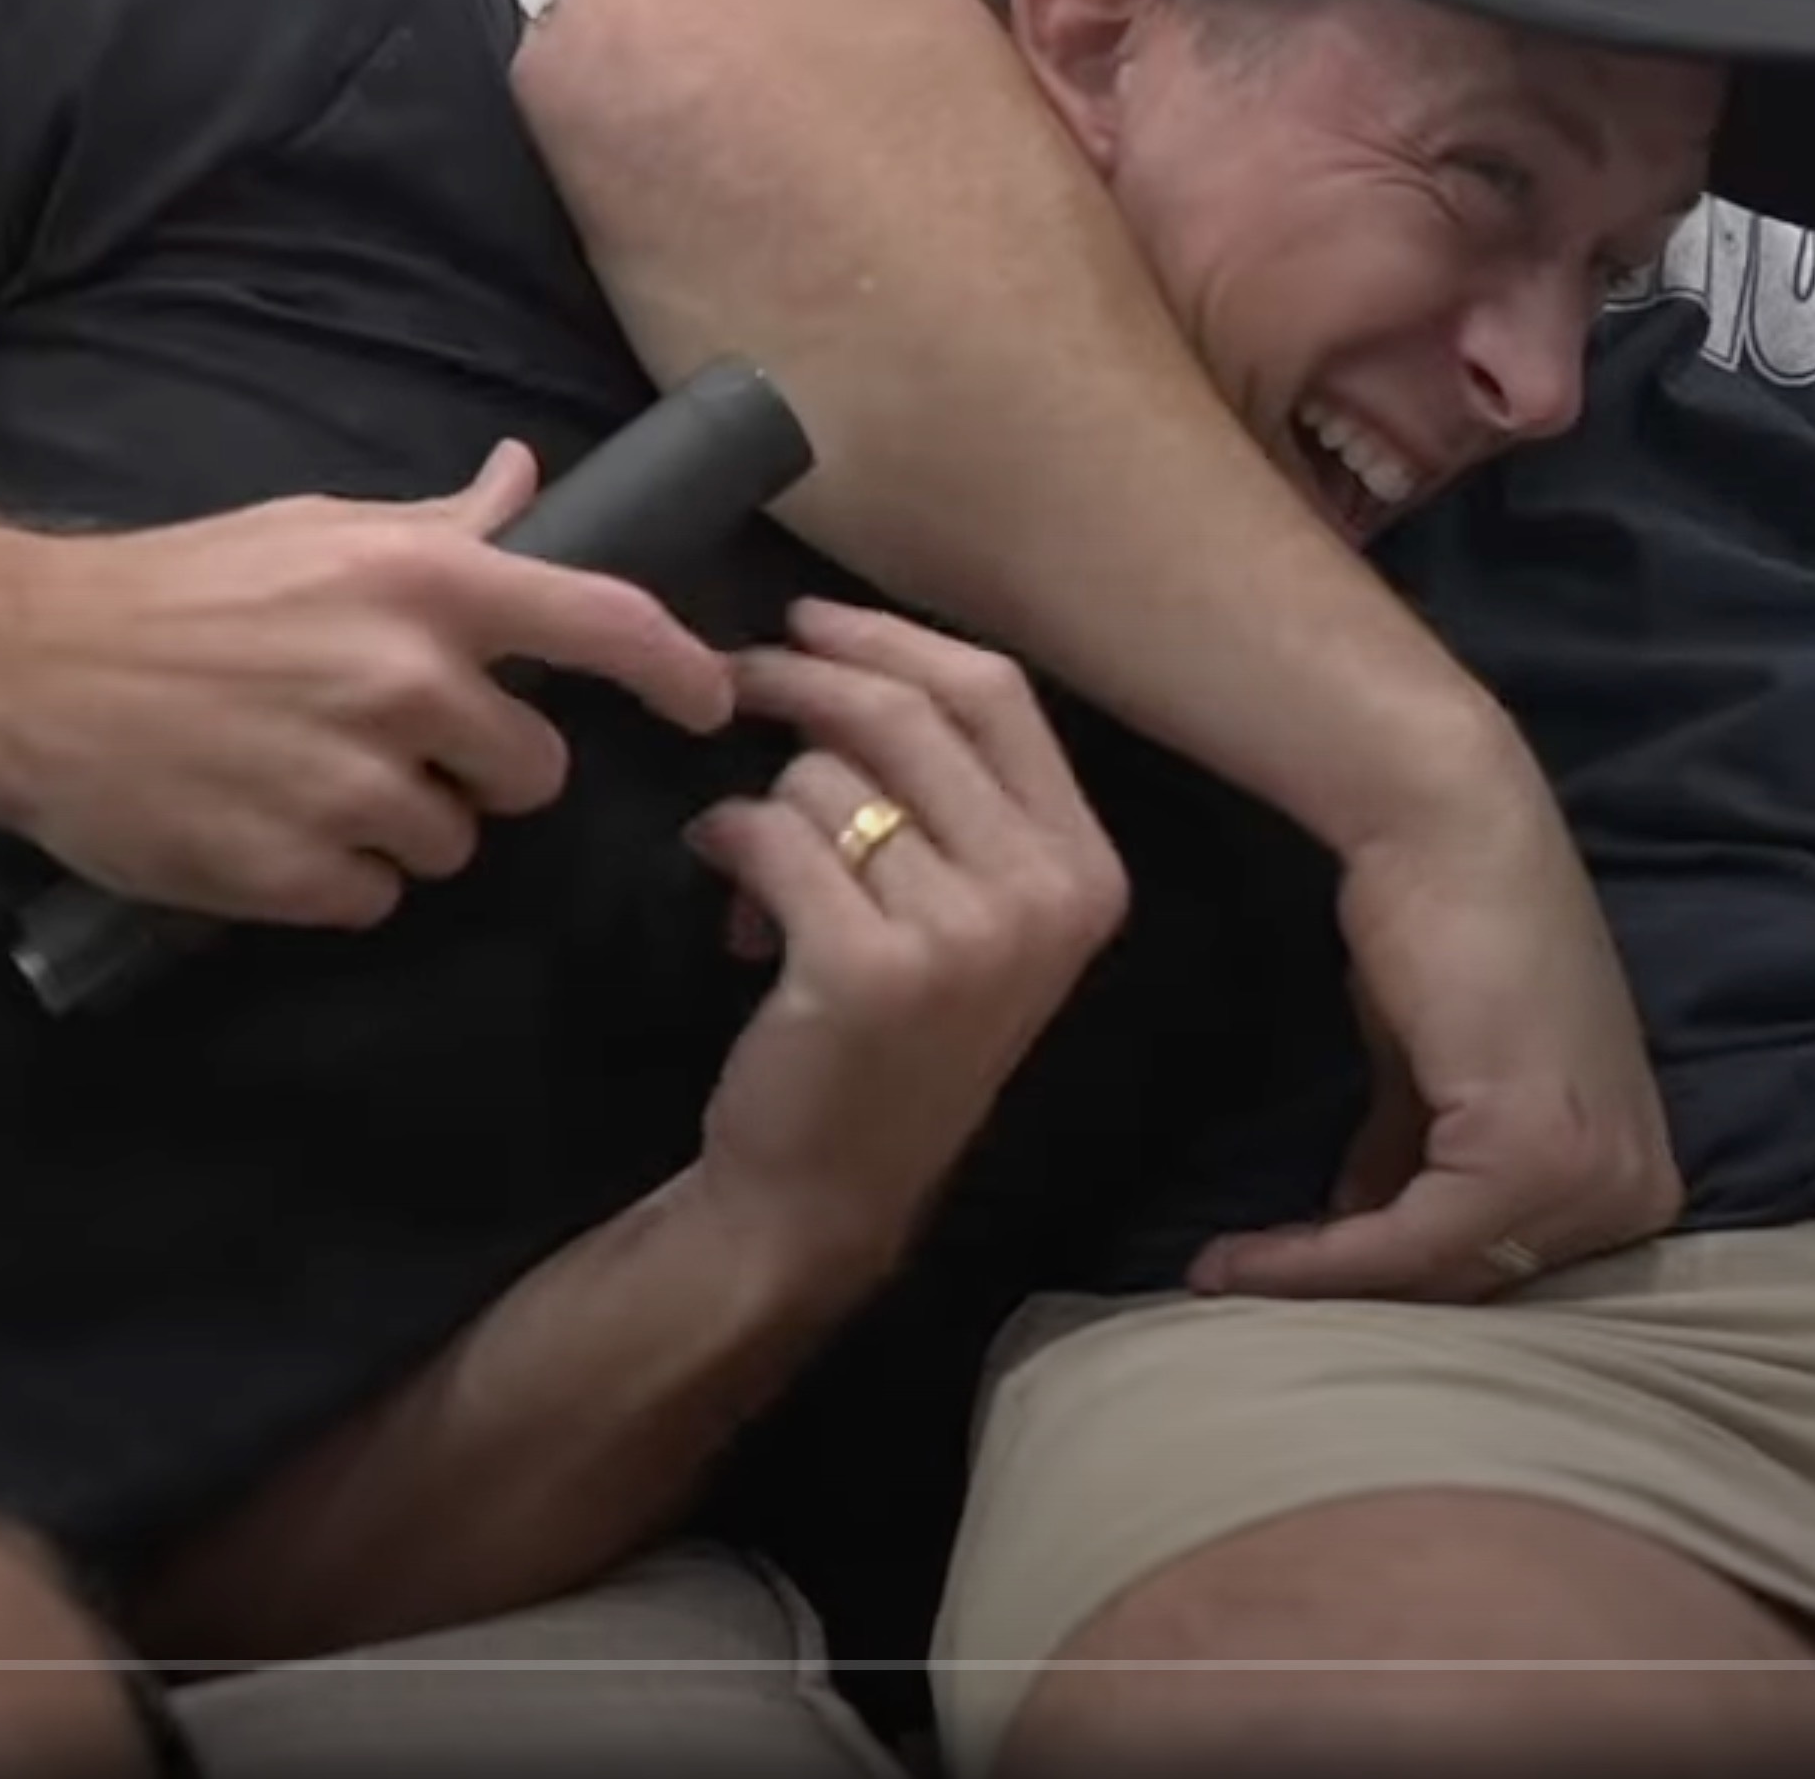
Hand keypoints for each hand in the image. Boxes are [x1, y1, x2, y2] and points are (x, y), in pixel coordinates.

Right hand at [0, 442, 738, 930]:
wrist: (27, 667)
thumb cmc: (179, 583)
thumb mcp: (314, 528)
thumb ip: (438, 525)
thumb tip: (526, 481)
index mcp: (422, 583)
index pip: (602, 623)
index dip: (678, 669)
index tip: (713, 702)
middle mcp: (406, 683)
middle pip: (534, 771)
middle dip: (482, 767)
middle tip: (392, 738)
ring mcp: (353, 787)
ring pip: (454, 846)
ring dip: (403, 827)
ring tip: (309, 777)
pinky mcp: (297, 874)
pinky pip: (375, 898)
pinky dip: (336, 878)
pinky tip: (271, 825)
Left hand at [677, 600, 1128, 1283]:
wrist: (827, 1192)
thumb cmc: (890, 1037)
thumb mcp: (970, 911)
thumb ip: (948, 791)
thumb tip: (844, 644)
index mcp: (1087, 869)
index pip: (996, 693)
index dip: (889, 639)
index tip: (807, 621)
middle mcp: (1046, 898)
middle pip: (908, 714)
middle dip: (801, 681)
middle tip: (730, 681)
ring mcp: (964, 937)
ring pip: (827, 779)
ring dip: (767, 805)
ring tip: (766, 878)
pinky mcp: (868, 968)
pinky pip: (771, 835)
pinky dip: (727, 844)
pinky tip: (729, 900)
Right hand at [1191, 805, 1677, 1300]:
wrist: (1448, 829)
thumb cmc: (1444, 930)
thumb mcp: (1438, 1080)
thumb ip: (1417, 1162)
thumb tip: (1363, 1231)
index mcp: (1635, 1178)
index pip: (1502, 1269)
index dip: (1395, 1287)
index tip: (1289, 1288)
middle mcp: (1636, 1192)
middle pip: (1474, 1284)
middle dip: (1355, 1294)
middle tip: (1244, 1290)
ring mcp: (1593, 1177)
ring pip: (1437, 1273)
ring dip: (1319, 1284)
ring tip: (1224, 1277)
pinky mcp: (1530, 1155)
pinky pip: (1409, 1240)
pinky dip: (1317, 1259)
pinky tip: (1241, 1259)